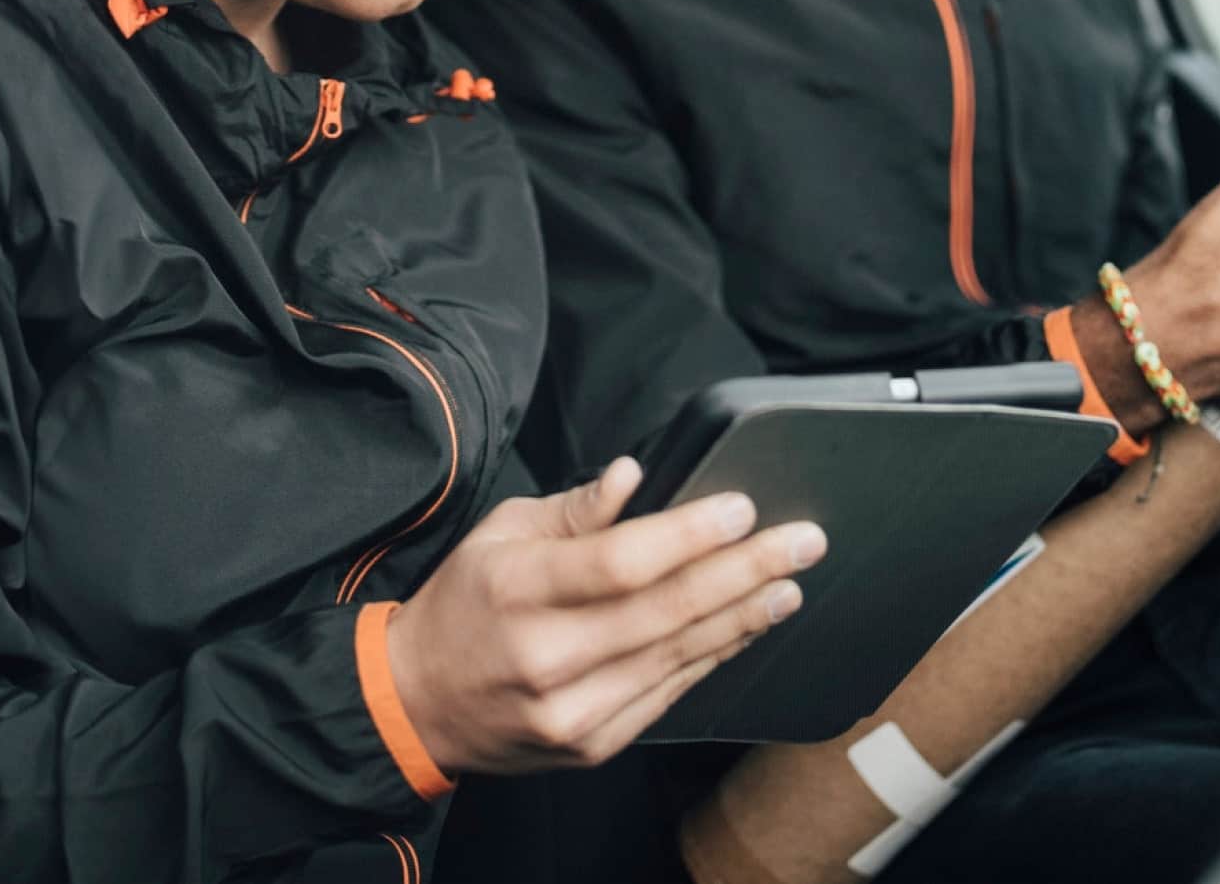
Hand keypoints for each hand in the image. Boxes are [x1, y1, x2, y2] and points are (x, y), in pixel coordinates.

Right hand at [384, 457, 826, 775]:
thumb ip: (574, 510)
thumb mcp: (499, 534)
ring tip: (789, 583)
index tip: (742, 508)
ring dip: (745, 616)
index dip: (690, 535)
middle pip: (666, 610)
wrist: (417, 703)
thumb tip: (634, 476)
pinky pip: (669, 692)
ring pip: (678, 656)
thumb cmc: (465, 605)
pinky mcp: (592, 743)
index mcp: (515, 588)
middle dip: (746, 571)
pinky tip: (746, 626)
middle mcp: (545, 655)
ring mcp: (571, 709)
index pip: (620, 561)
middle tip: (803, 541)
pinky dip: (713, 654)